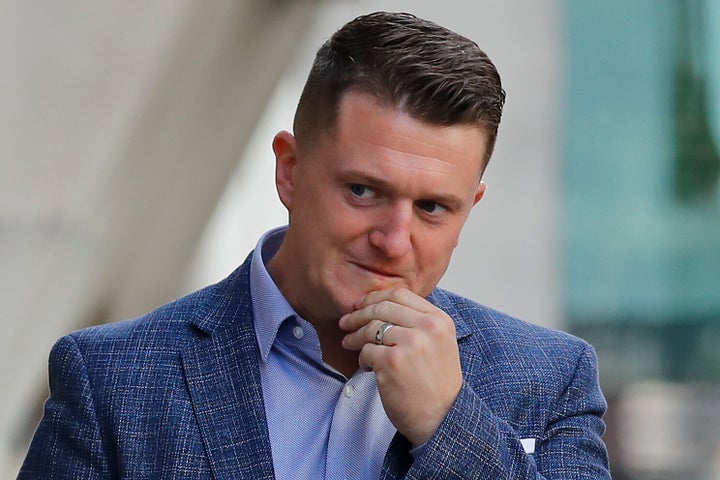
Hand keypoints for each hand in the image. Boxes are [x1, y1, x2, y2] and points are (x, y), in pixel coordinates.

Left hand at [339, 288, 461, 446]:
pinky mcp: (392, 362)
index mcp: (439, 320)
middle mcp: (427, 328)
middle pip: (382, 308)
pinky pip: (366, 351)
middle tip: (345, 322)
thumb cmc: (436, 383)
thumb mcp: (439, 343)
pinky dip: (362, 359)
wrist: (442, 417)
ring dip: (355, 336)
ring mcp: (410, 344)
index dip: (375, 297)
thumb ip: (417, 322)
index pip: (400, 294)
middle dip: (358, 314)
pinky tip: (367, 366)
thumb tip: (379, 305)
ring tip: (348, 343)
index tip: (360, 304)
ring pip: (371, 328)